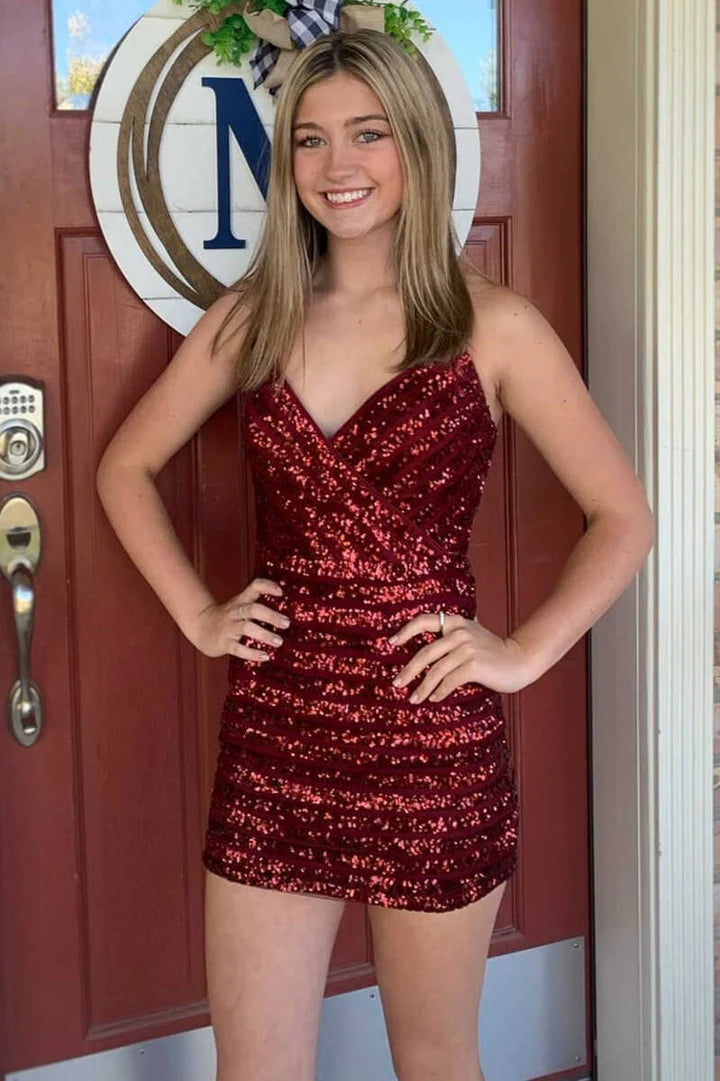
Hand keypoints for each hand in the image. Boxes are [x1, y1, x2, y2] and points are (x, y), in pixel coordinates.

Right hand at [187, 577, 289, 659]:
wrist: (200, 626)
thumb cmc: (229, 617)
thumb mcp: (240, 605)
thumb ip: (259, 605)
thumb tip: (287, 615)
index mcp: (241, 600)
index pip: (254, 587)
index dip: (267, 587)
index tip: (281, 592)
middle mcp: (235, 612)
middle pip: (252, 609)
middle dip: (270, 616)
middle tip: (286, 623)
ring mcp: (229, 627)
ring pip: (246, 628)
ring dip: (264, 635)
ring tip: (279, 642)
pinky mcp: (224, 643)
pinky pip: (238, 648)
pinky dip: (252, 653)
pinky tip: (265, 656)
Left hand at [388, 612, 534, 699]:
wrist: (519, 660)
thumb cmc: (492, 652)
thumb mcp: (471, 635)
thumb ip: (453, 634)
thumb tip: (427, 642)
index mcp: (456, 622)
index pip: (424, 620)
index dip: (405, 631)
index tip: (391, 643)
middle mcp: (459, 632)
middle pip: (424, 653)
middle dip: (408, 671)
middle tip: (396, 684)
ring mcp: (467, 648)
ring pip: (435, 671)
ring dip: (422, 688)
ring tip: (413, 699)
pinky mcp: (474, 665)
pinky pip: (449, 681)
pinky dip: (439, 691)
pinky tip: (434, 699)